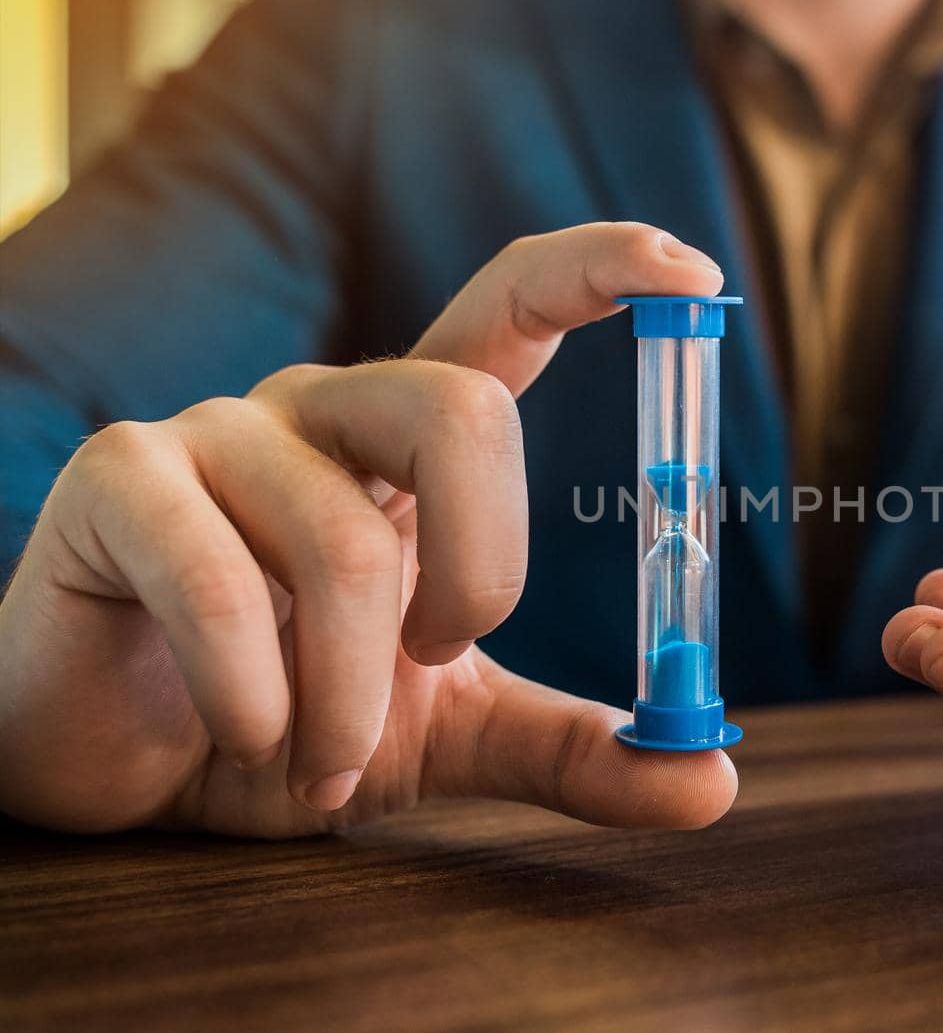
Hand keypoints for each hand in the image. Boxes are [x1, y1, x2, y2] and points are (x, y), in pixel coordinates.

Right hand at [0, 223, 736, 836]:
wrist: (124, 764)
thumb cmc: (289, 715)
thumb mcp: (452, 736)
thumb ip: (576, 748)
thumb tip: (713, 780)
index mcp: (410, 445)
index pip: (508, 311)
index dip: (598, 272)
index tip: (695, 273)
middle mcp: (324, 410)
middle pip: (464, 411)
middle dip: (485, 578)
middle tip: (438, 665)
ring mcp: (217, 433)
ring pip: (348, 543)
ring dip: (351, 698)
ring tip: (321, 759)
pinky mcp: (120, 481)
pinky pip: (219, 582)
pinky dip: (256, 696)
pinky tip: (245, 737)